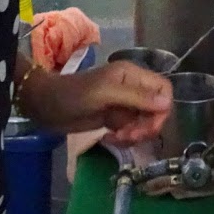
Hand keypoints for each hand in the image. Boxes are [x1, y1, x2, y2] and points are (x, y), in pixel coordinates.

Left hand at [19, 61, 171, 145]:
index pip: (164, 89)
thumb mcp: (105, 94)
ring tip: (116, 138)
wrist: (45, 106)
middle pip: (157, 110)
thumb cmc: (73, 95)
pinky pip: (131, 130)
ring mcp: (124, 104)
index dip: (162, 109)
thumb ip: (136, 97)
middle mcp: (132, 88)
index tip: (149, 126)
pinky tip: (109, 138)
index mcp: (132, 75)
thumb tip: (167, 104)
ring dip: (134, 134)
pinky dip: (124, 138)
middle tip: (128, 136)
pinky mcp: (115, 118)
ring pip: (145, 122)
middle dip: (146, 126)